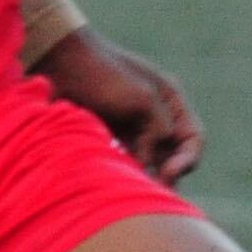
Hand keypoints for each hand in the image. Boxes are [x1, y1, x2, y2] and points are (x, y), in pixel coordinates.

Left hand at [32, 25, 202, 181]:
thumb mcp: (142, 98)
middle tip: (154, 189)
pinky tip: (117, 178)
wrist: (58, 63)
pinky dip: (126, 172)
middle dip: (168, 174)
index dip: (187, 161)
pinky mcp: (110, 136)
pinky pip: (127, 161)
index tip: (168, 173)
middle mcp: (156, 115)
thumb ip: (159, 130)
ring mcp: (133, 126)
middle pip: (174, 155)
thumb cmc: (102, 74)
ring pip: (150, 162)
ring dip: (146, 177)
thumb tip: (150, 163)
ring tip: (135, 188)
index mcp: (171, 99)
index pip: (193, 139)